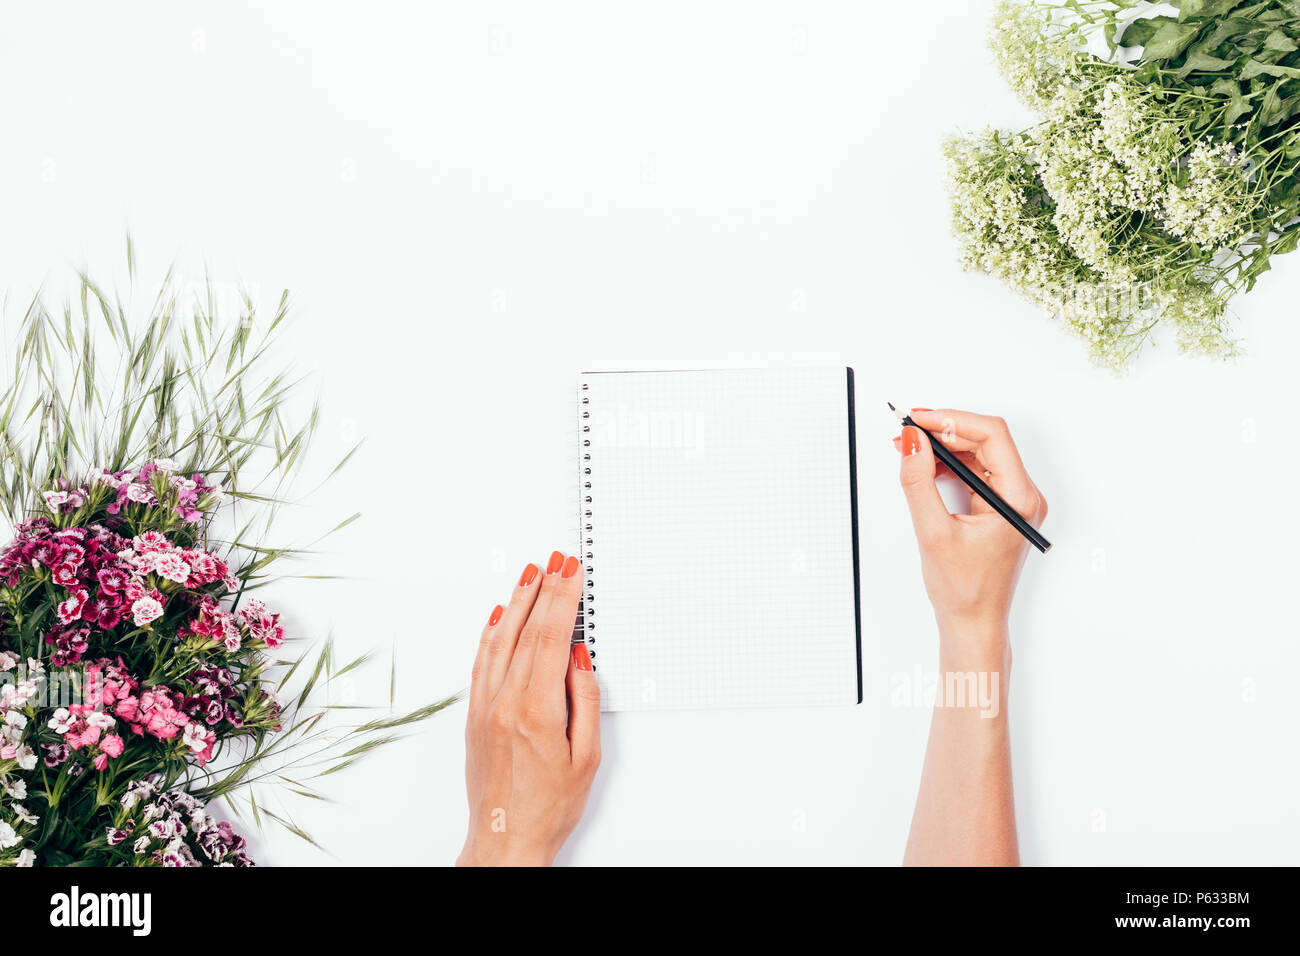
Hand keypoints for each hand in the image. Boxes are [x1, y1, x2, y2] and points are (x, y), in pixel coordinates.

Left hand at [457, 550, 600, 865]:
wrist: (505, 840)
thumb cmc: (549, 807)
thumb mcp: (586, 757)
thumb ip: (585, 700)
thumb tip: (578, 656)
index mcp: (536, 710)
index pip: (550, 637)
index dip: (562, 598)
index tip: (570, 571)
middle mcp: (505, 703)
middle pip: (526, 630)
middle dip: (544, 589)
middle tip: (556, 560)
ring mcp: (485, 707)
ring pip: (500, 640)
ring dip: (516, 603)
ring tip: (530, 574)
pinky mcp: (473, 716)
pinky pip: (481, 663)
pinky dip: (491, 633)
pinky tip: (500, 615)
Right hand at [894, 408, 1047, 640]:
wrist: (974, 623)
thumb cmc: (963, 590)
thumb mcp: (933, 532)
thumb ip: (918, 482)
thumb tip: (912, 442)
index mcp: (1018, 499)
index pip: (991, 436)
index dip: (952, 420)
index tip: (918, 419)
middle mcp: (1023, 496)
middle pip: (986, 441)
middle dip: (944, 431)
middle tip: (907, 431)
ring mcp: (1013, 501)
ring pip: (979, 454)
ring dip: (943, 447)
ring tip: (909, 447)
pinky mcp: (999, 507)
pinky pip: (976, 472)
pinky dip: (949, 465)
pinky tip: (924, 467)